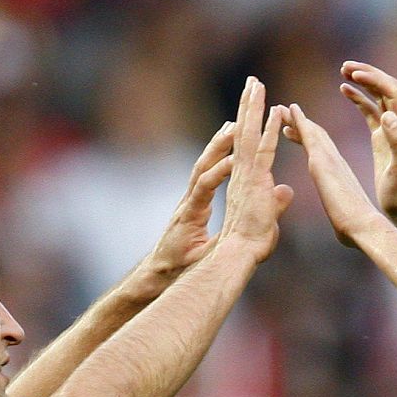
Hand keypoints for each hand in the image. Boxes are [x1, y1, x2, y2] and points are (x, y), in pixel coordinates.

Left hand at [143, 122, 236, 279]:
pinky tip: (226, 150)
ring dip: (217, 147)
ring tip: (233, 126)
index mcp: (191, 215)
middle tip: (236, 126)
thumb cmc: (178, 269)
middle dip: (218, 146)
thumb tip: (240, 239)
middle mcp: (187, 202)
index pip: (204, 186)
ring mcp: (188, 201)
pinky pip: (204, 175)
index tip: (236, 160)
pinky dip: (216, 160)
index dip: (219, 172)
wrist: (157, 271)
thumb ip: (220, 248)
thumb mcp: (201, 261)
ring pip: (202, 167)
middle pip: (201, 167)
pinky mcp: (191, 203)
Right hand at [218, 78, 293, 264]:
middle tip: (253, 80)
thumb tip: (286, 190)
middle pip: (243, 132)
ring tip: (257, 84)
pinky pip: (262, 150)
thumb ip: (276, 201)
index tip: (256, 103)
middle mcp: (241, 174)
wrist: (235, 256)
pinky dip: (268, 130)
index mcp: (244, 180)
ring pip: (248, 135)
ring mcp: (244, 176)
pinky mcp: (252, 182)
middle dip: (248, 105)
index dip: (252, 124)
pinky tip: (275, 112)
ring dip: (254, 108)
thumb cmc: (248, 244)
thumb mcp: (268, 218)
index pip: (249, 146)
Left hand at [282, 104, 386, 248]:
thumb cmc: (355, 230)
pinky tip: (289, 109)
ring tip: (280, 107)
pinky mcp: (323, 161)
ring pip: (311, 131)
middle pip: (316, 137)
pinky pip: (308, 134)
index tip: (292, 132)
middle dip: (300, 124)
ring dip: (295, 118)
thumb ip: (341, 214)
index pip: (320, 153)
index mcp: (338, 176)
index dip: (307, 139)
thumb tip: (344, 227)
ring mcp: (330, 159)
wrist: (365, 228)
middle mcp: (336, 162)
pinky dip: (298, 120)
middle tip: (285, 112)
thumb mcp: (344, 218)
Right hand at [339, 61, 396, 236]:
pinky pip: (370, 111)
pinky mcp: (382, 138)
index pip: (391, 91)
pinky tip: (344, 91)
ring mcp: (391, 130)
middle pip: (385, 87)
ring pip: (377, 96)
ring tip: (342, 73)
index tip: (353, 74)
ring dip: (362, 82)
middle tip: (345, 66)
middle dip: (367, 74)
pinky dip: (358, 98)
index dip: (373, 79)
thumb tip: (387, 116)